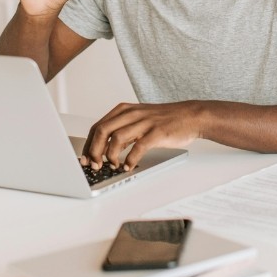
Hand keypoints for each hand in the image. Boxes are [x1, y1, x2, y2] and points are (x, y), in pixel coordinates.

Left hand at [81, 101, 203, 170]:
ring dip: (110, 156)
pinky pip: (138, 147)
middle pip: (102, 131)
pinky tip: (129, 167)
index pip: (98, 126)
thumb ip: (122, 131)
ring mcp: (144, 122)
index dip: (88, 144)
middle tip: (95, 165)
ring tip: (112, 166)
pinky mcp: (157, 132)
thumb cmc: (164, 120)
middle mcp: (132, 114)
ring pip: (117, 138)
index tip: (85, 159)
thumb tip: (104, 150)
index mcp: (124, 110)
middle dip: (94, 151)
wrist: (191, 116)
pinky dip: (130, 159)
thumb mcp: (138, 120)